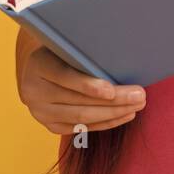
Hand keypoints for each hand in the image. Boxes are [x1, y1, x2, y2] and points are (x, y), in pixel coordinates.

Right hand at [16, 40, 145, 135]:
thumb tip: (120, 51)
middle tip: (139, 95)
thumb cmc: (60, 51)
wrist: (36, 69)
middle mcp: (34, 91)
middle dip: (113, 101)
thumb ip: (83, 50)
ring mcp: (40, 112)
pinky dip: (106, 123)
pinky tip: (125, 115)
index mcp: (38, 64)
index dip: (88, 85)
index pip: (64, 76)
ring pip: (82, 118)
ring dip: (114, 113)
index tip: (111, 90)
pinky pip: (81, 129)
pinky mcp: (50, 126)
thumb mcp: (65, 44)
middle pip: (78, 101)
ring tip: (137, 105)